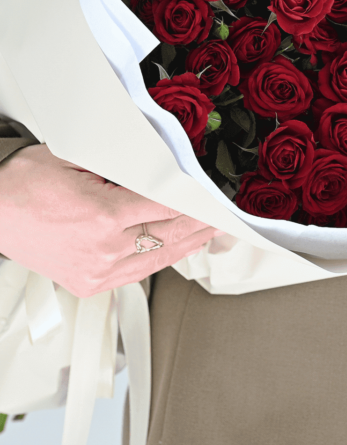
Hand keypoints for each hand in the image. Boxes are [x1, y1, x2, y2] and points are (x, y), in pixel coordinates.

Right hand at [0, 145, 222, 297]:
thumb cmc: (25, 184)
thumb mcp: (77, 160)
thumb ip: (121, 166)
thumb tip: (158, 165)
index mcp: (104, 217)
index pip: (168, 206)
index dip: (196, 201)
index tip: (214, 194)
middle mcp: (104, 249)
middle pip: (170, 234)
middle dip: (200, 223)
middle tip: (223, 214)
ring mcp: (97, 272)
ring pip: (159, 259)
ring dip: (189, 244)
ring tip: (210, 231)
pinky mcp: (89, 284)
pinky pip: (139, 272)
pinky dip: (162, 259)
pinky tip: (178, 248)